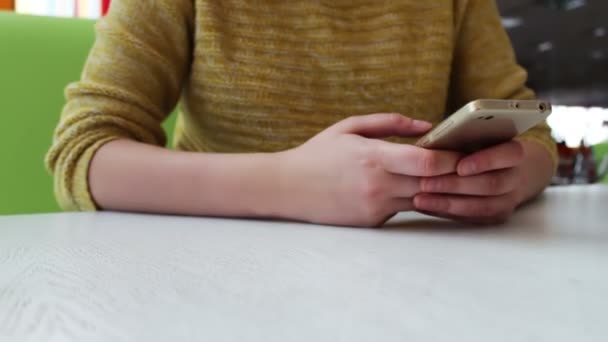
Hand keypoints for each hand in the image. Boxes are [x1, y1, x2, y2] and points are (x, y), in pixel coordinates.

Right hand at [277, 113, 460, 226]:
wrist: (287, 188)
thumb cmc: (318, 154)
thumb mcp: (349, 127)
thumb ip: (390, 122)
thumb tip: (427, 125)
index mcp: (373, 157)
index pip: (428, 162)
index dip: (452, 158)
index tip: (464, 150)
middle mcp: (378, 186)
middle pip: (433, 183)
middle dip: (454, 175)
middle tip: (468, 164)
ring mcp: (376, 207)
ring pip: (423, 199)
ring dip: (438, 188)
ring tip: (448, 175)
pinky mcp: (373, 221)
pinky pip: (403, 208)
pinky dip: (413, 198)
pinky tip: (414, 187)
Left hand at [414, 140, 526, 223]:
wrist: (506, 168)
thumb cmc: (483, 147)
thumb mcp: (477, 136)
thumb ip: (463, 138)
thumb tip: (432, 145)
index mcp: (513, 151)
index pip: (509, 155)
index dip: (485, 161)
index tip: (460, 166)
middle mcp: (516, 177)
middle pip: (491, 184)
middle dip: (455, 185)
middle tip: (425, 183)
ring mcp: (509, 199)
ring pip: (482, 206)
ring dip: (448, 204)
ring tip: (420, 199)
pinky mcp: (496, 216)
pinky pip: (473, 218)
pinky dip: (447, 213)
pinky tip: (426, 207)